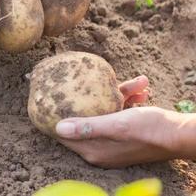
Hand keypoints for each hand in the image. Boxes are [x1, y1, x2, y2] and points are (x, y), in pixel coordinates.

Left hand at [55, 76, 195, 167]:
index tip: (49, 97)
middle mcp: (101, 149)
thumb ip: (87, 127)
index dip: (55, 116)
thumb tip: (58, 128)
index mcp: (94, 150)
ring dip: (116, 95)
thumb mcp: (116, 125)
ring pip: (104, 111)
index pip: (63, 135)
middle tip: (83, 80)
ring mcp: (114, 141)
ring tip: (134, 84)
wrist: (183, 135)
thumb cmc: (150, 130)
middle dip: (87, 99)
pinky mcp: (126, 134)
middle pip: (84, 119)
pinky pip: (119, 113)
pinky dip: (127, 99)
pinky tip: (140, 86)